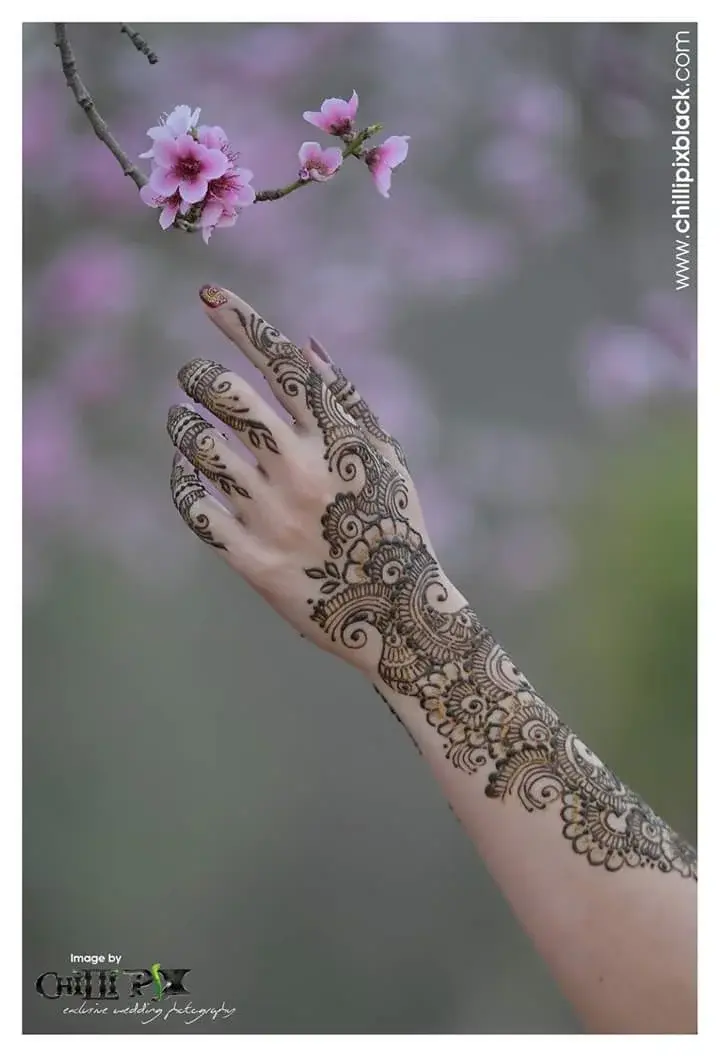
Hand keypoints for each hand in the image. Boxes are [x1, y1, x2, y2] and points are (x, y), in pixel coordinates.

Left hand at [167, 284, 477, 683]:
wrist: (397, 613)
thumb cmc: (394, 524)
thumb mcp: (385, 457)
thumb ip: (346, 400)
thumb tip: (302, 344)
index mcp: (335, 438)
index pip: (278, 362)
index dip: (240, 321)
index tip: (207, 293)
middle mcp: (299, 470)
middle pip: (228, 397)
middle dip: (198, 375)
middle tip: (190, 376)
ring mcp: (271, 516)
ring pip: (200, 448)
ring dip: (181, 426)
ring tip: (181, 423)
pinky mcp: (251, 561)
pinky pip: (194, 509)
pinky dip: (182, 482)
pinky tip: (185, 472)